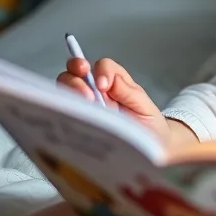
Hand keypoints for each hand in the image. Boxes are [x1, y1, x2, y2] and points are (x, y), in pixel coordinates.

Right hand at [57, 57, 196, 148]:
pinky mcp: (78, 122)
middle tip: (86, 94)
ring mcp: (85, 106)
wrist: (152, 149)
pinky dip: (64, 112)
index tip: (104, 86)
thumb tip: (111, 80)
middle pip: (75, 73)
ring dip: (69, 93)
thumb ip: (129, 93)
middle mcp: (96, 91)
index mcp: (115, 82)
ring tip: (81, 106)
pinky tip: (72, 119)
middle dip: (75, 78)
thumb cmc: (149, 125)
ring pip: (64, 89)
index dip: (101, 71)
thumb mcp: (144, 107)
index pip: (103, 66)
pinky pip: (63, 112)